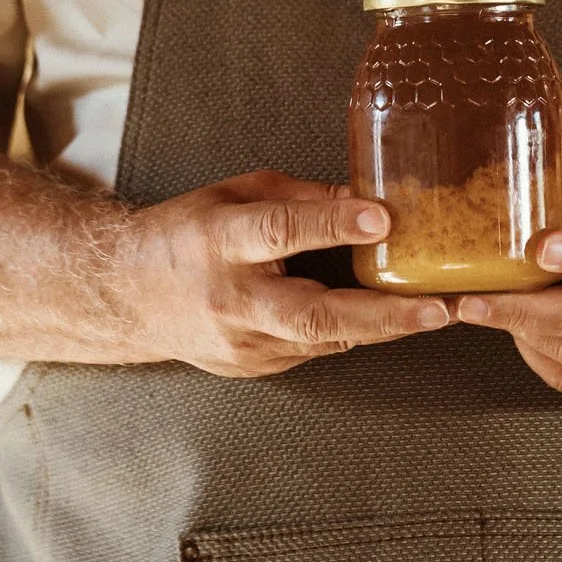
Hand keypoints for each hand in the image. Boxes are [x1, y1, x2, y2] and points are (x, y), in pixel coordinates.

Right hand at [119, 169, 451, 376]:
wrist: (125, 296)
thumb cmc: (183, 233)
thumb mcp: (233, 193)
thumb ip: (299, 197)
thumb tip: (363, 197)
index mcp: (219, 241)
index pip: (280, 232)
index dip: (332, 225)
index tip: (381, 219)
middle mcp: (230, 299)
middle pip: (312, 314)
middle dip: (381, 314)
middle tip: (436, 308)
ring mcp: (240, 343)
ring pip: (322, 339)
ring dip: (381, 327)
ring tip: (433, 312)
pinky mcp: (252, 367)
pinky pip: (311, 349)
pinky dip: (348, 333)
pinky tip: (380, 320)